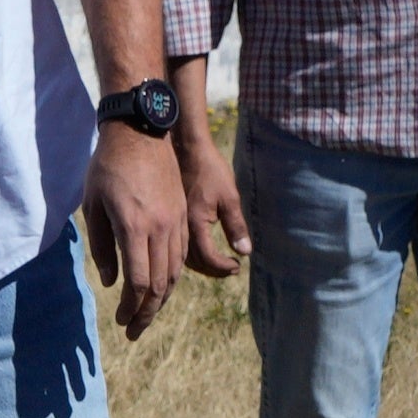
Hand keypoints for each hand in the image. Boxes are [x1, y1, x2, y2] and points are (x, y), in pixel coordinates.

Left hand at [81, 124, 187, 337]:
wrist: (140, 131)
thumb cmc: (108, 167)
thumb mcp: (93, 206)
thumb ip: (101, 248)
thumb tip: (113, 283)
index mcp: (134, 226)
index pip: (139, 281)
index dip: (131, 308)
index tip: (121, 322)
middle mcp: (160, 228)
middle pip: (159, 284)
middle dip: (146, 313)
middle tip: (134, 331)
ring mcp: (175, 221)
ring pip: (174, 272)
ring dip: (161, 299)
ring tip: (146, 313)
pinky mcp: (182, 215)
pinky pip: (182, 255)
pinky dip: (172, 277)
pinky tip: (161, 286)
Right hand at [175, 113, 248, 283]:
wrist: (186, 148)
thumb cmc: (210, 169)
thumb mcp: (229, 196)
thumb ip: (236, 226)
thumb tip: (245, 252)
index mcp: (195, 223)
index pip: (208, 258)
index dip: (223, 267)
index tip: (237, 266)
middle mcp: (180, 227)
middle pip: (195, 262)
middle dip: (214, 270)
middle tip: (231, 269)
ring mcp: (174, 223)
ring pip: (184, 256)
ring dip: (203, 265)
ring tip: (219, 265)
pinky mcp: (172, 217)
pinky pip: (179, 245)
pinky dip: (192, 254)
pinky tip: (202, 252)